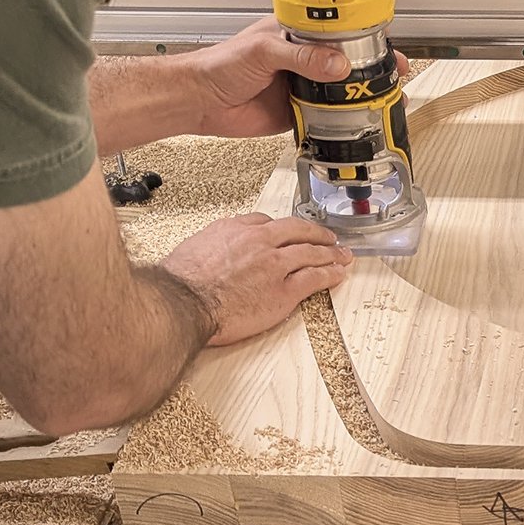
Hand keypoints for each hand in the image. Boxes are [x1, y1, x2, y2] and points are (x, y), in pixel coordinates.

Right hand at [160, 212, 353, 345]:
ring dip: (330, 252)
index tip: (289, 233)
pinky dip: (329, 274)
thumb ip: (212, 245)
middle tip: (328, 237)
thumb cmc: (182, 280)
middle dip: (316, 233)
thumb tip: (214, 250)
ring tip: (341, 254)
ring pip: (311, 252)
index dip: (282, 229)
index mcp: (237, 229)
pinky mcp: (283, 291)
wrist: (184, 302)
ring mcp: (275, 265)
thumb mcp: (194, 247)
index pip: (267, 222)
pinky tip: (337, 274)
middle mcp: (260, 242)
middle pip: (297, 230)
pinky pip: (314, 279)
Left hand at [184, 16, 409, 138]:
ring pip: (340, 90)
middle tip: (395, 73)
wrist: (200, 102)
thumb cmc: (220, 65)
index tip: (385, 43)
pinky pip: (326, 116)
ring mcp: (302, 86)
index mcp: (297, 34)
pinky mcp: (297, 112)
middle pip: (347, 61)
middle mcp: (304, 59)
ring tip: (386, 98)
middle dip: (372, 67)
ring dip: (361, 95)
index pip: (338, 30)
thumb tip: (337, 64)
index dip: (364, 35)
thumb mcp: (264, 51)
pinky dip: (342, 120)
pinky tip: (358, 121)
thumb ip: (301, 57)